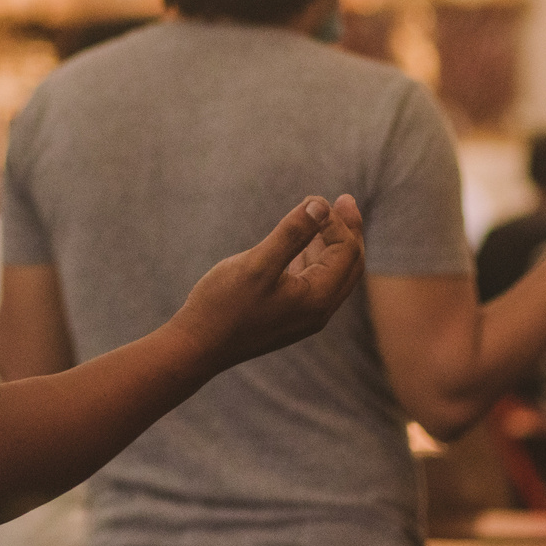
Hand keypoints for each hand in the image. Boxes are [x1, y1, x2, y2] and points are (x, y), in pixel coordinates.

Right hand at [170, 195, 365, 371]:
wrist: (197, 346)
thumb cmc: (224, 305)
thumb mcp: (258, 264)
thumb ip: (292, 233)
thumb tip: (320, 204)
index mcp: (318, 299)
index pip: (346, 252)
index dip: (337, 222)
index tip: (315, 199)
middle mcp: (318, 311)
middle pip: (349, 265)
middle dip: (349, 231)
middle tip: (344, 199)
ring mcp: (303, 316)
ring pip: (331, 274)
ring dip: (331, 244)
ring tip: (325, 217)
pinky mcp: (286, 316)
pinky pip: (312, 283)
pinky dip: (314, 259)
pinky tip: (303, 245)